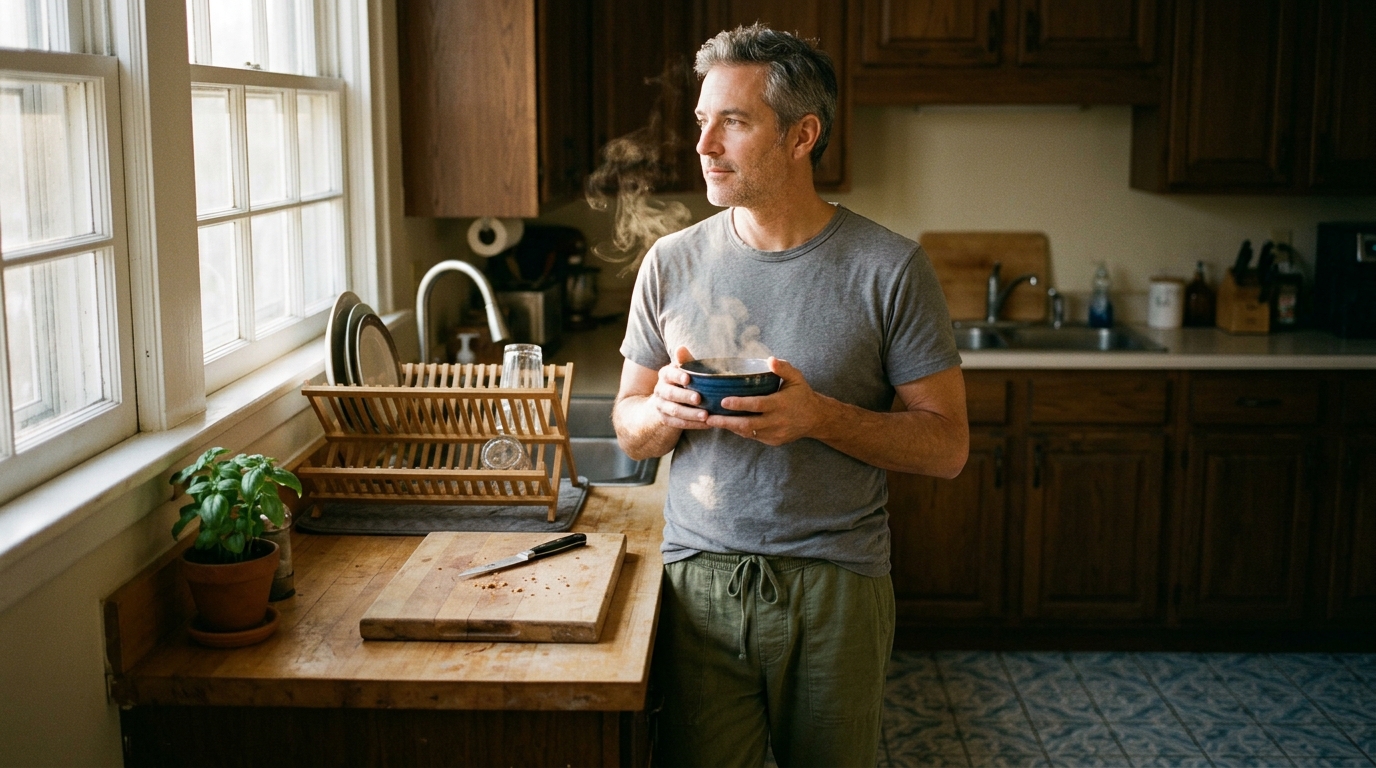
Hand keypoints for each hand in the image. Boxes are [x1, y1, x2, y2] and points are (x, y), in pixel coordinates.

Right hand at [649, 346, 711, 430]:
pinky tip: (706, 424)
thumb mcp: (684, 369)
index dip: (677, 376)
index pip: (669, 374)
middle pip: (671, 394)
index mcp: (664, 374)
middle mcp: (660, 390)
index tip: (688, 378)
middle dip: (685, 396)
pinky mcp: (665, 419)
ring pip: (674, 410)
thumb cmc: (683, 380)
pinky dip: (693, 424)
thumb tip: (681, 347)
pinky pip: (678, 423)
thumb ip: (685, 360)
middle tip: (699, 399)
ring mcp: (661, 406)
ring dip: (690, 414)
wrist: (665, 400)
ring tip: (706, 415)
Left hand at [707, 357, 823, 444]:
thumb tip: (769, 359)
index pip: (757, 405)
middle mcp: (777, 421)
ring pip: (748, 432)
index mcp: (780, 404)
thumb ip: (783, 368)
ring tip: (711, 421)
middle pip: (747, 424)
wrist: (816, 418)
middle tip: (708, 417)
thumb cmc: (802, 394)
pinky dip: (740, 431)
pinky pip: (753, 437)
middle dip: (726, 422)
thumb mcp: (796, 378)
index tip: (723, 401)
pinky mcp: (773, 441)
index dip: (739, 404)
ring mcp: (774, 433)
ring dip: (729, 427)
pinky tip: (728, 424)